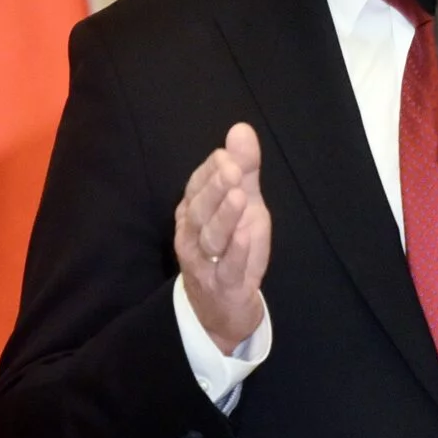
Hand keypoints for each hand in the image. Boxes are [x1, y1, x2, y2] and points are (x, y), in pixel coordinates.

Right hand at [174, 122, 271, 353]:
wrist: (224, 308)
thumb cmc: (231, 249)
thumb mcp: (243, 205)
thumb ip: (243, 168)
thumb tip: (241, 128)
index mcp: (193, 212)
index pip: (196, 187)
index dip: (210, 172)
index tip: (227, 155)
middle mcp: (192, 236)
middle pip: (199, 210)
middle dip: (214, 188)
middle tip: (232, 169)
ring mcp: (205, 262)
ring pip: (211, 238)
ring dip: (224, 217)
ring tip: (238, 197)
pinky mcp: (223, 286)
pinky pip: (227, 268)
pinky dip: (235, 252)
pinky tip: (246, 235)